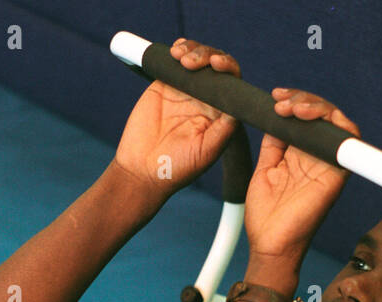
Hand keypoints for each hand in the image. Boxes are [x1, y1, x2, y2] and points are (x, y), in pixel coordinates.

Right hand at [112, 38, 241, 201]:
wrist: (142, 171)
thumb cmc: (177, 168)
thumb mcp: (206, 151)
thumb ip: (223, 128)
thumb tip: (238, 105)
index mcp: (220, 113)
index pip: (231, 82)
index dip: (228, 67)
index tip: (216, 65)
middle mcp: (206, 99)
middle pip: (215, 65)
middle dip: (207, 55)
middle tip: (191, 63)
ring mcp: (186, 90)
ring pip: (197, 59)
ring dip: (193, 50)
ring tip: (180, 56)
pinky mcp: (165, 85)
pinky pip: (174, 62)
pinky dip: (178, 51)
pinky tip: (176, 50)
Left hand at [245, 88, 359, 263]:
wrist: (270, 244)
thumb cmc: (266, 216)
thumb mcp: (265, 170)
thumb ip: (273, 144)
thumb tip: (274, 116)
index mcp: (300, 155)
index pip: (306, 118)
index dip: (295, 100)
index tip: (274, 96)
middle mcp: (318, 157)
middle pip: (322, 115)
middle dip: (302, 99)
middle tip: (280, 102)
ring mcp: (329, 164)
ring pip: (336, 121)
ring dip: (316, 106)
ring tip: (292, 108)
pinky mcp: (337, 174)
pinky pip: (349, 141)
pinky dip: (335, 123)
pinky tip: (309, 117)